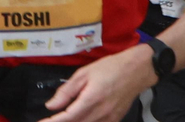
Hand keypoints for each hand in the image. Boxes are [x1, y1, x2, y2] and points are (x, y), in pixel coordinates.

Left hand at [41, 43, 155, 121]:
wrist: (136, 71)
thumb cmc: (110, 68)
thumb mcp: (83, 74)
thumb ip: (66, 91)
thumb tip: (51, 105)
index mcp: (91, 99)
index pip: (68, 117)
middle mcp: (101, 112)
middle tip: (48, 121)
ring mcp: (110, 118)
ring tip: (61, 119)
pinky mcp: (116, 119)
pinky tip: (78, 119)